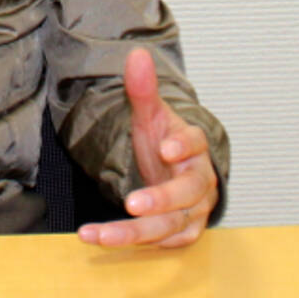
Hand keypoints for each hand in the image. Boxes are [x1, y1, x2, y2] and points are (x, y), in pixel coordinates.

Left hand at [77, 47, 217, 249]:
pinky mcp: (182, 232)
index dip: (183, 145)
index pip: (196, 144)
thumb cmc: (164, 142)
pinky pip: (159, 243)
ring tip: (100, 235)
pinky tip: (99, 237)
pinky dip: (130, 243)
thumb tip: (137, 54)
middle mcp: (199, 182)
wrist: (175, 170)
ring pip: (170, 226)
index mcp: (194, 148)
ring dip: (135, 233)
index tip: (165, 148)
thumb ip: (142, 89)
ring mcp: (193, 211)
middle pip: (187, 194)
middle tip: (132, 203)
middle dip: (160, 200)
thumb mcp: (150, 115)